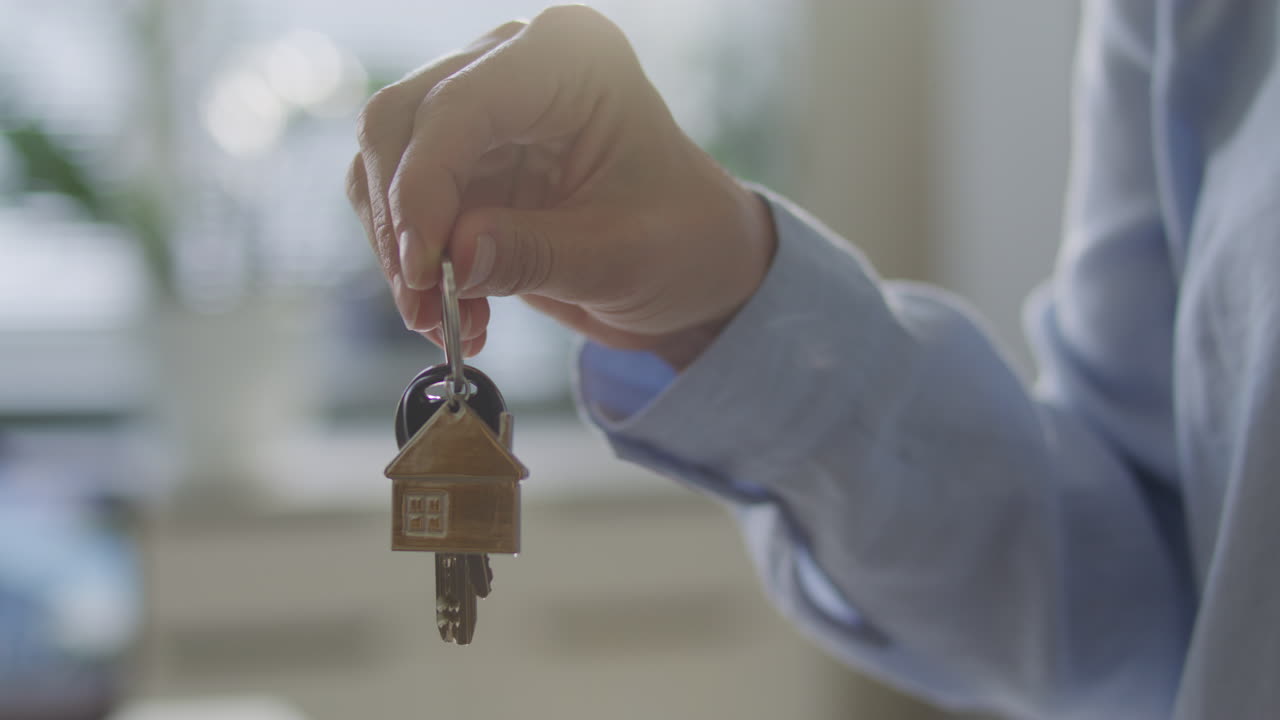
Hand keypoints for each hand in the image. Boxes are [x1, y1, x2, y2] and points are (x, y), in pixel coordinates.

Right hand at [346, 5, 774, 367]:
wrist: (695, 267)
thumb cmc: (684, 242)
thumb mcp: (622, 257)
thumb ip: (536, 253)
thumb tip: (455, 257)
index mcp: (570, 58)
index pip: (459, 105)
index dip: (424, 189)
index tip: (425, 272)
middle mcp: (513, 64)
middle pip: (399, 122)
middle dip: (401, 223)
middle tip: (424, 306)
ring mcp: (480, 107)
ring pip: (384, 163)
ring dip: (399, 250)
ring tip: (445, 320)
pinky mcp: (461, 160)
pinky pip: (398, 201)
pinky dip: (411, 260)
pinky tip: (459, 310)